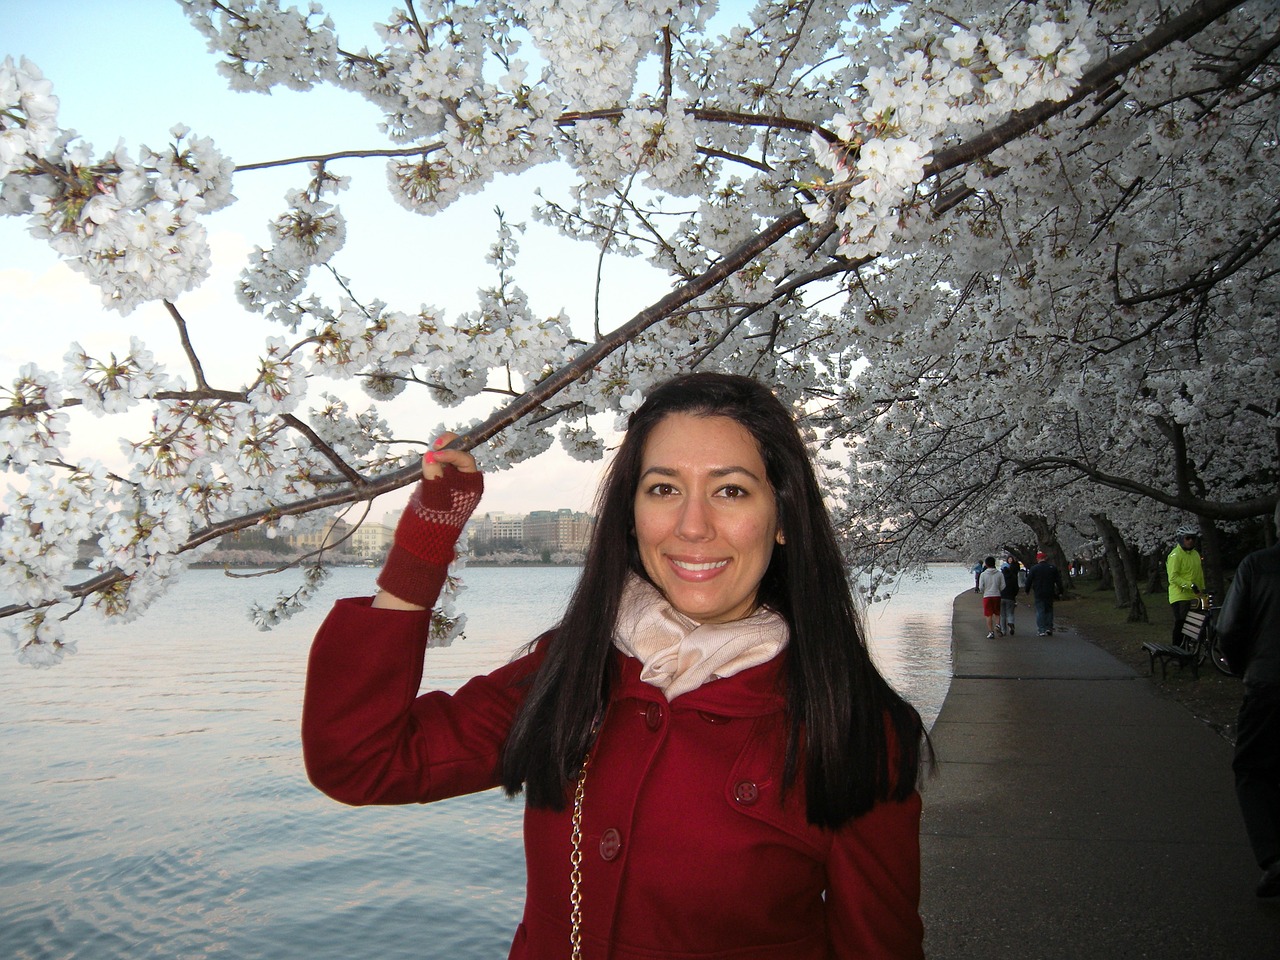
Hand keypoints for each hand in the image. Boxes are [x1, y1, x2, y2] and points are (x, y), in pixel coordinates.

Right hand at [374, 434, 483, 609]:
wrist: (421, 544)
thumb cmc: (432, 525)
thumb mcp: (433, 500)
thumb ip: (433, 478)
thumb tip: (430, 457)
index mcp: (472, 486)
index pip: (465, 460)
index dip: (450, 454)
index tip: (434, 455)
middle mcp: (464, 482)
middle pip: (460, 454)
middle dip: (448, 446)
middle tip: (435, 443)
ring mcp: (450, 482)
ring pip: (447, 458)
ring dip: (438, 452)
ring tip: (429, 452)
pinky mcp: (437, 484)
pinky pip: (437, 466)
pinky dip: (430, 461)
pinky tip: (424, 461)